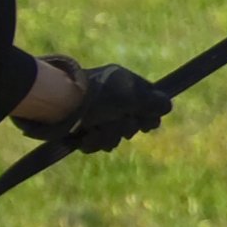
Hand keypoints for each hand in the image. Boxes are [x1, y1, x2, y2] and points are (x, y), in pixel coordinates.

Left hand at [20, 59, 173, 155]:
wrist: (59, 105)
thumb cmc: (99, 97)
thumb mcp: (133, 96)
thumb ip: (154, 102)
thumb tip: (167, 106)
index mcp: (123, 83)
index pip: (148, 100)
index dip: (150, 114)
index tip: (148, 124)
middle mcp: (111, 99)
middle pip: (133, 123)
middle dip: (126, 127)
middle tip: (118, 121)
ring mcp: (96, 115)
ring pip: (115, 136)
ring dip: (108, 135)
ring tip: (96, 128)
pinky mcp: (81, 130)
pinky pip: (97, 143)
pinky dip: (93, 141)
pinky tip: (86, 135)